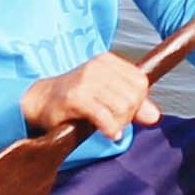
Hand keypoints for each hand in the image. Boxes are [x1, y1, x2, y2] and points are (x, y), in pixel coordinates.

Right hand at [19, 49, 158, 139]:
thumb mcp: (107, 97)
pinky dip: (110, 128)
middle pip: (133, 97)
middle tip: (113, 121)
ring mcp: (85, 80)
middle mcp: (97, 67)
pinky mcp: (74, 97)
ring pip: (123, 107)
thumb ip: (133, 104)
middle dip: (128, 115)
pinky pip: (105, 116)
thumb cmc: (75, 100)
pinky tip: (107, 133)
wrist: (39, 101)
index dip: (138, 102)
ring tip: (106, 126)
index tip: (123, 111)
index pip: (140, 82)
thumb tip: (154, 116)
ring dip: (118, 123)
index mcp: (107, 61)